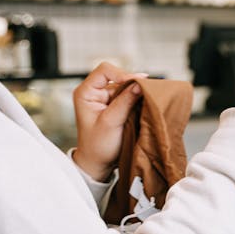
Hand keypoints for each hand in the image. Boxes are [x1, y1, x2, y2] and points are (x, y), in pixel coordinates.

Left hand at [72, 62, 147, 180]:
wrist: (98, 163)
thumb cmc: (97, 146)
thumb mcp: (111, 123)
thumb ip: (124, 102)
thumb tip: (139, 84)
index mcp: (85, 92)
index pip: (105, 71)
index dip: (122, 74)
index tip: (138, 83)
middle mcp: (95, 92)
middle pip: (118, 76)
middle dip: (133, 83)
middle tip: (148, 91)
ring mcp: (106, 98)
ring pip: (126, 86)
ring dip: (137, 92)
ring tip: (148, 99)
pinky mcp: (116, 105)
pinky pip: (130, 95)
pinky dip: (138, 99)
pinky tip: (145, 104)